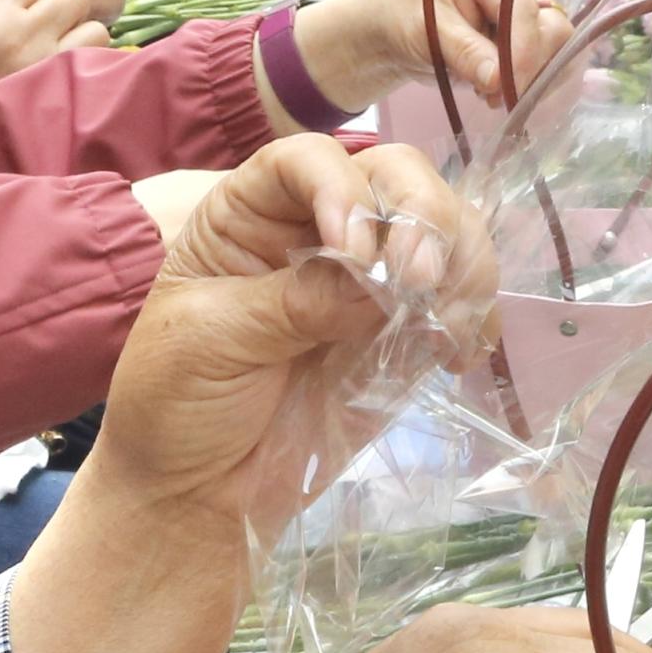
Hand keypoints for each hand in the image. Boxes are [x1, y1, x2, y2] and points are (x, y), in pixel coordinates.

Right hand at [0, 0, 107, 89]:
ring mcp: (43, 65)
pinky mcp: (57, 92)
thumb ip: (3, 2)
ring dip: (83, 32)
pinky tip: (64, 68)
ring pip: (95, 27)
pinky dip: (86, 61)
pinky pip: (93, 62)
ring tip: (59, 46)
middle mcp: (20, 34)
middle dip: (68, 2)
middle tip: (52, 20)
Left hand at [80, 135, 493, 526]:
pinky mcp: (405, 331)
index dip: (341, 188)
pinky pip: (460, 299)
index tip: (355, 250)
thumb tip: (375, 282)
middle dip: (422, 218)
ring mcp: (369, 278)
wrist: (199, 490)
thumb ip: (292, 302)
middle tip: (422, 283)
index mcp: (249, 213)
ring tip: (446, 325)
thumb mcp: (211, 340)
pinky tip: (459, 354)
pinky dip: (475, 317)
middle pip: (394, 176)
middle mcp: (316, 227)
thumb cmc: (176, 403)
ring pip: (444, 228)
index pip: (308, 161)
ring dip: (461, 264)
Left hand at [283, 0, 572, 123]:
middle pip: (553, 29)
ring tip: (490, 94)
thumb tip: (499, 80)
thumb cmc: (406, 17)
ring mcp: (530, 9)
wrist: (399, 28)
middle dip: (530, 69)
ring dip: (531, 81)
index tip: (505, 89)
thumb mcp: (428, 33)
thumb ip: (464, 52)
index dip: (523, 51)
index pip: (526, 9)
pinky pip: (549, 64)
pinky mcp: (532, 36)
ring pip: (558, 51)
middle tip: (495, 96)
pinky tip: (497, 90)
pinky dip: (529, 85)